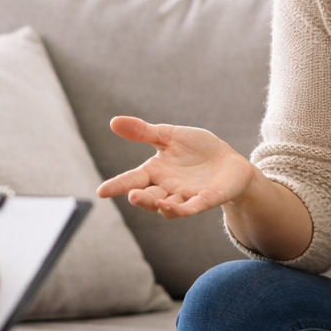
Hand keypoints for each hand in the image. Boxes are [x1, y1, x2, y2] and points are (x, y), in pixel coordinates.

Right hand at [96, 116, 257, 218]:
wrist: (229, 161)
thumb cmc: (197, 149)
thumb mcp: (169, 136)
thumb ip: (144, 132)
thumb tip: (113, 122)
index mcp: (155, 172)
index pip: (132, 180)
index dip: (118, 186)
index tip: (101, 192)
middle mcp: (167, 188)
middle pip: (149, 197)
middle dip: (141, 198)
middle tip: (132, 195)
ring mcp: (186, 196)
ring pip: (168, 206)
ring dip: (161, 206)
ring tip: (156, 202)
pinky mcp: (205, 200)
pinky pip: (192, 207)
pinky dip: (182, 209)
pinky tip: (173, 207)